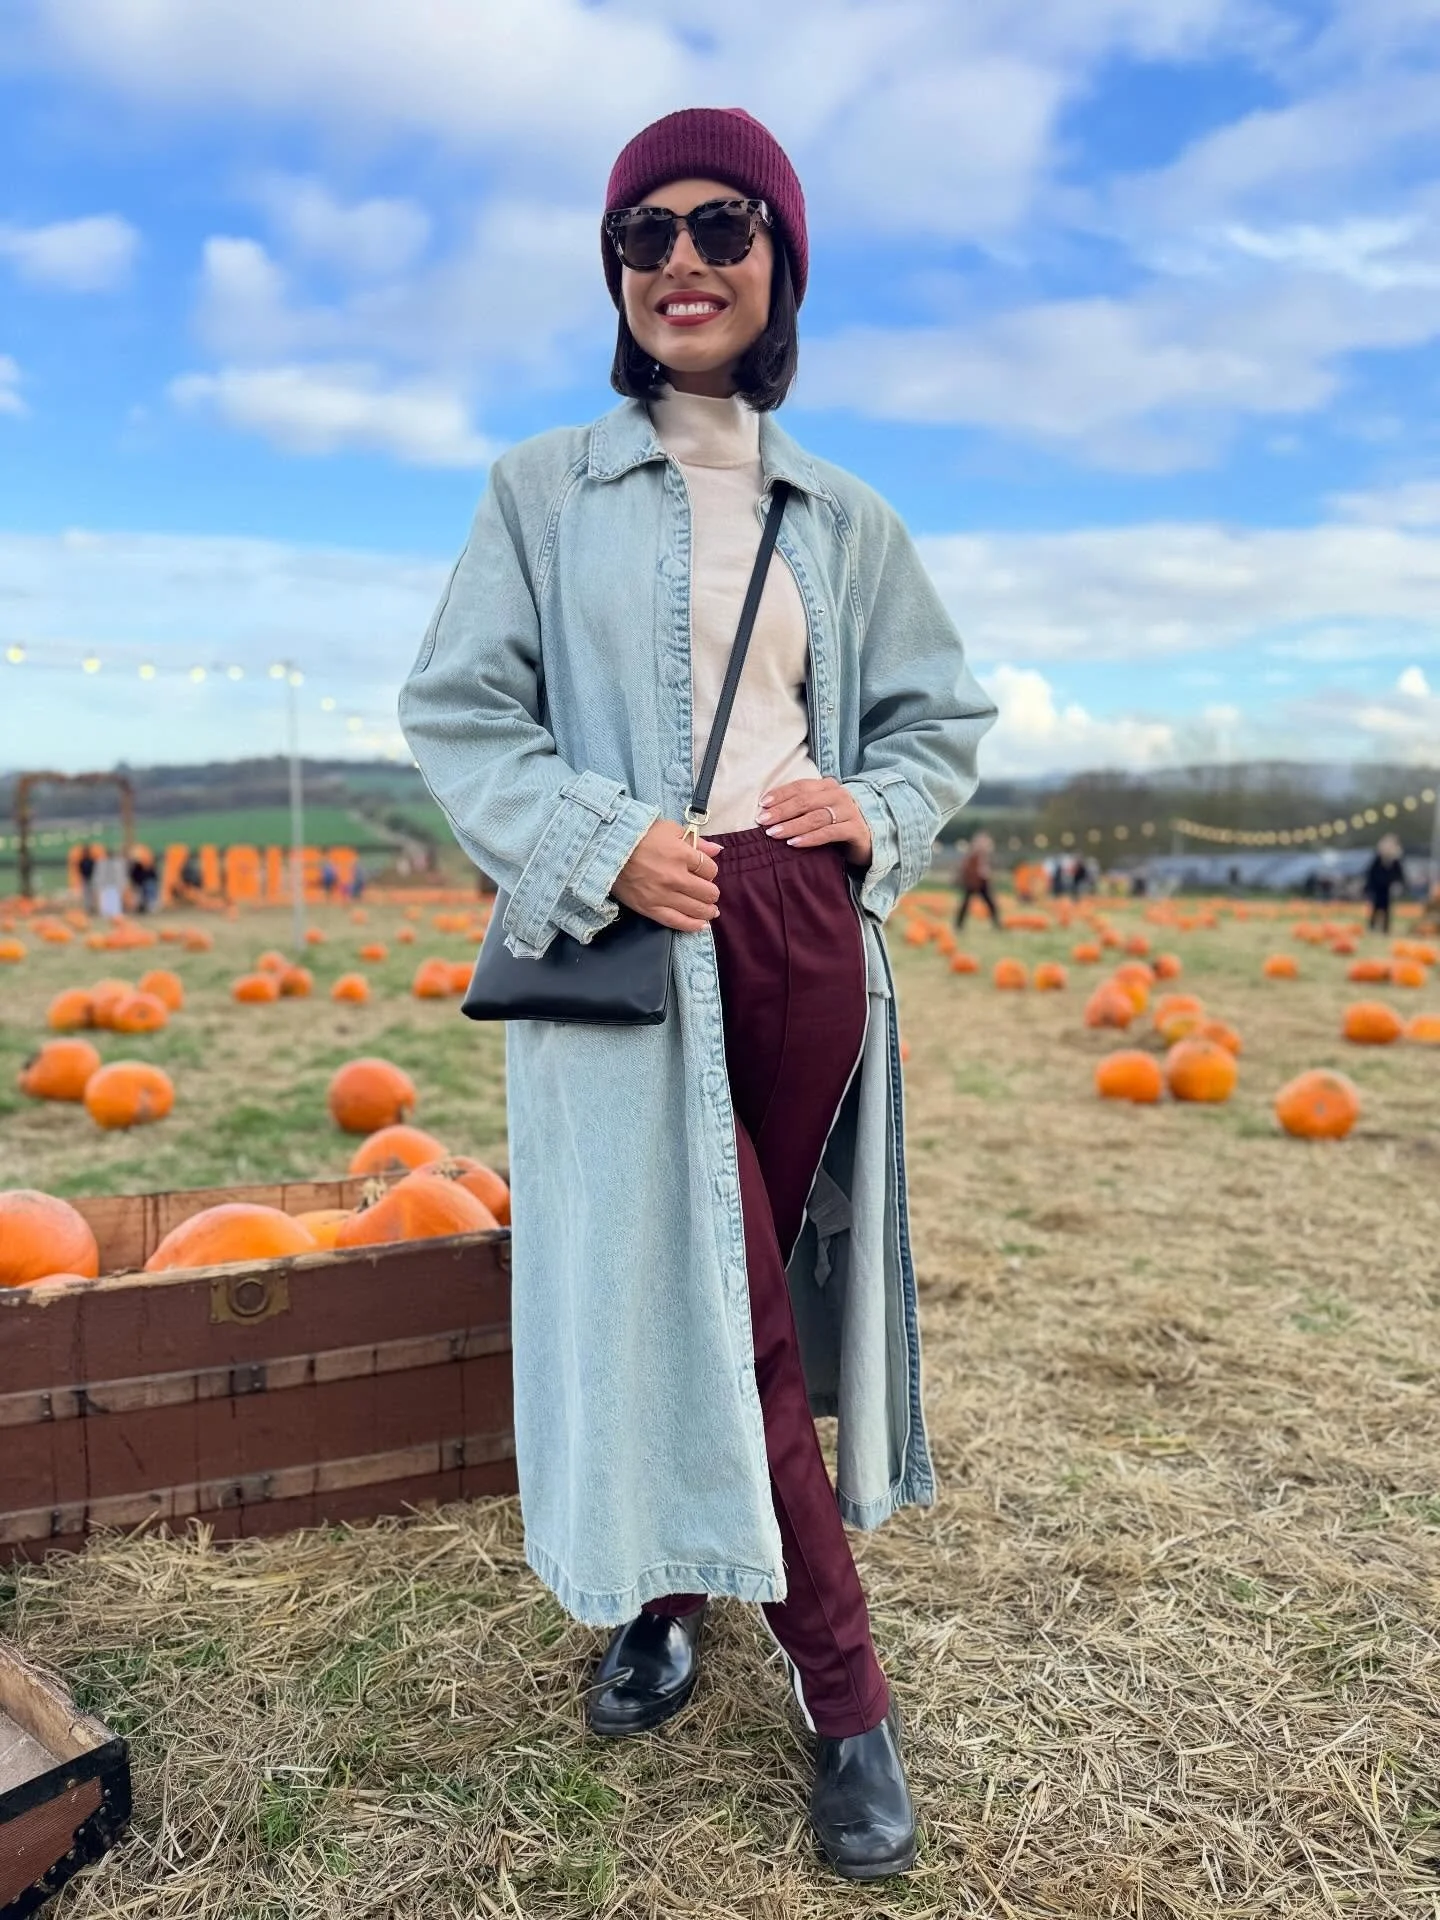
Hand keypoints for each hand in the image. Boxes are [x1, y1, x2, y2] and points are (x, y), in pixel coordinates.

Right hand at [612, 819, 723, 932]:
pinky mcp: (650, 908)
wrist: (607, 850)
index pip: (709, 869)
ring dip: (707, 911)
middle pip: (707, 892)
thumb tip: (718, 850)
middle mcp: (676, 877)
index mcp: (682, 854)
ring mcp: (663, 895)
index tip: (704, 872)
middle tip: (707, 892)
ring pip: (696, 909)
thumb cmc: (639, 835)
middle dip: (711, 892)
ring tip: (709, 911)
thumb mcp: (669, 829)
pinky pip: (676, 921)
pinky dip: (692, 926)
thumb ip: (696, 840)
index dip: (709, 871)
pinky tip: (701, 926)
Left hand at [754, 778, 872, 867]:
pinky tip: (794, 843)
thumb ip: (802, 807)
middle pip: (806, 801)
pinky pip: (829, 833)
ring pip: (816, 817)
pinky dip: (810, 838)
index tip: (762, 804)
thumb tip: (768, 811)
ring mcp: (849, 812)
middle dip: (781, 811)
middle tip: (763, 821)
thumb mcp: (820, 811)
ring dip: (792, 825)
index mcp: (828, 786)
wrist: (871, 838)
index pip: (800, 786)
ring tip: (773, 834)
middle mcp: (839, 795)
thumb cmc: (838, 824)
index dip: (780, 794)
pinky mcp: (856, 830)